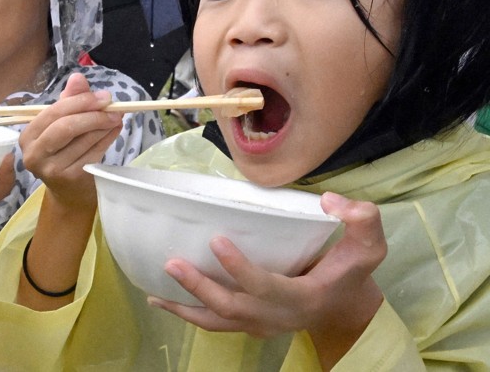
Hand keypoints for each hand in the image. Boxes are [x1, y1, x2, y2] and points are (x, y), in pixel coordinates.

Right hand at [19, 73, 121, 212]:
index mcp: (28, 137)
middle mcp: (34, 154)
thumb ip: (69, 101)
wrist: (69, 193)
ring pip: (83, 139)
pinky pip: (93, 152)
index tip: (102, 96)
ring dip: (104, 125)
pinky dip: (107, 138)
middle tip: (113, 107)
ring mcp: (52, 169)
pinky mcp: (71, 178)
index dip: (79, 102)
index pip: (52, 113)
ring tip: (116, 116)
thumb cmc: (63, 153)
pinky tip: (114, 130)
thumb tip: (77, 77)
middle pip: (65, 127)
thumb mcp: (61, 125)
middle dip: (92, 114)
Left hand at [150, 193, 385, 363]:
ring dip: (186, 306)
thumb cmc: (352, 273)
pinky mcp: (249, 325)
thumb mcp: (369, 246)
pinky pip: (214, 324)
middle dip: (200, 287)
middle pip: (232, 308)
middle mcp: (277, 317)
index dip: (240, 268)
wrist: (347, 311)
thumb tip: (329, 201)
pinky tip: (161, 299)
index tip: (216, 240)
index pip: (266, 286)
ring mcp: (261, 325)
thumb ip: (361, 219)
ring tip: (156, 289)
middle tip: (172, 262)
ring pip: (218, 322)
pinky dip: (187, 313)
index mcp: (302, 297)